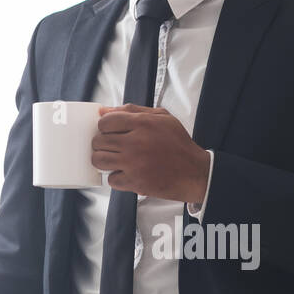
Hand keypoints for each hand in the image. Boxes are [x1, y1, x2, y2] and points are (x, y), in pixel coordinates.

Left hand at [91, 103, 209, 203]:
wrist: (195, 172)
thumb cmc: (178, 144)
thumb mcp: (162, 117)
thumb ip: (132, 110)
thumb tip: (103, 111)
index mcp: (142, 123)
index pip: (105, 122)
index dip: (104, 127)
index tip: (110, 132)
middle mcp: (136, 143)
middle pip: (99, 141)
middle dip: (102, 143)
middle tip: (113, 146)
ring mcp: (134, 164)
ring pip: (99, 160)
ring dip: (104, 160)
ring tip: (115, 159)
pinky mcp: (135, 182)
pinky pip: (111, 179)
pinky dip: (116, 177)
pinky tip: (126, 172)